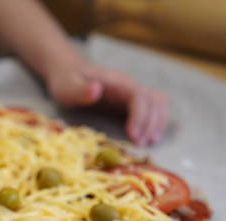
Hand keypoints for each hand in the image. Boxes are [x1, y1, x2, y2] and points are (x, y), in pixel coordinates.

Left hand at [46, 56, 169, 145]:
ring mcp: (132, 92)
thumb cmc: (67, 81)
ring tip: (148, 142)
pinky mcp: (132, 101)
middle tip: (139, 144)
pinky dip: (156, 122)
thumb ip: (80, 89)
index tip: (133, 135)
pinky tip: (149, 137)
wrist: (69, 72)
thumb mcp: (67, 87)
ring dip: (157, 123)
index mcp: (116, 82)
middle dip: (150, 123)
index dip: (140, 116)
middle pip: (154, 100)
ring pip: (159, 103)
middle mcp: (129, 85)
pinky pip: (154, 108)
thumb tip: (97, 90)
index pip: (138, 95)